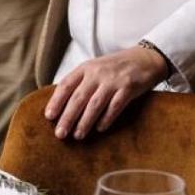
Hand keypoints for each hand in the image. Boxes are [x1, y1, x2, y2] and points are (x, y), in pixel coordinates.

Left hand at [44, 46, 167, 139]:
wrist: (145, 58)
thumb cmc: (116, 68)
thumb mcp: (95, 68)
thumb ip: (81, 82)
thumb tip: (61, 106)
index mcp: (86, 68)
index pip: (66, 84)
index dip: (56, 101)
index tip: (49, 116)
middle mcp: (98, 72)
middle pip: (78, 98)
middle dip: (67, 117)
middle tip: (60, 133)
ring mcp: (113, 80)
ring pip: (95, 104)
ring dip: (85, 122)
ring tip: (78, 136)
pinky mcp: (128, 88)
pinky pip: (115, 106)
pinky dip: (106, 118)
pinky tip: (100, 129)